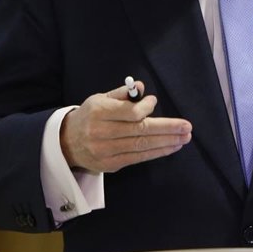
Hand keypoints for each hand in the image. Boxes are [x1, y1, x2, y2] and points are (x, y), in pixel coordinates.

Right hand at [60, 81, 191, 173]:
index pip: (129, 113)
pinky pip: (138, 158)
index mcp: (99, 112)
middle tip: (186, 127)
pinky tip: (171, 147)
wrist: (66, 142)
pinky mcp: (111, 165)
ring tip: (184, 138)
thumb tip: (142, 87)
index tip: (154, 102)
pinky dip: (156, 152)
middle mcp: (102, 133)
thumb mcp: (100, 99)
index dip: (146, 109)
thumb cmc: (89, 116)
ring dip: (166, 142)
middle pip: (140, 131)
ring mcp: (106, 151)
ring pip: (141, 146)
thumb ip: (122, 93)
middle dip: (166, 129)